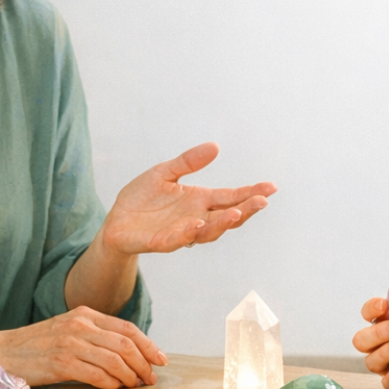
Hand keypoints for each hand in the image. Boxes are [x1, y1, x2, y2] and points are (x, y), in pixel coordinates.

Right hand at [0, 306, 167, 388]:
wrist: (1, 351)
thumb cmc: (37, 344)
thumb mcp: (68, 329)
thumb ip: (95, 335)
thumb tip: (128, 352)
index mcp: (86, 314)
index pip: (127, 329)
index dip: (148, 345)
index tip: (160, 360)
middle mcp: (80, 326)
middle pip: (125, 344)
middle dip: (144, 363)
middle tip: (150, 378)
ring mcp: (70, 343)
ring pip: (114, 360)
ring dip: (130, 376)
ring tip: (134, 385)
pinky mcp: (60, 363)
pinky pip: (96, 375)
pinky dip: (110, 383)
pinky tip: (114, 388)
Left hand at [98, 142, 275, 255]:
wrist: (116, 222)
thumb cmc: (143, 198)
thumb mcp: (164, 172)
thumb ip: (188, 162)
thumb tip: (215, 146)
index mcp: (200, 200)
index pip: (231, 197)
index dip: (251, 193)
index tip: (271, 187)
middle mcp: (196, 218)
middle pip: (227, 217)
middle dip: (246, 210)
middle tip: (262, 201)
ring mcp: (180, 232)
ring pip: (207, 232)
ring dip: (221, 224)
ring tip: (234, 213)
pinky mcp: (158, 242)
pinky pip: (174, 241)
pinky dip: (185, 235)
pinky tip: (194, 226)